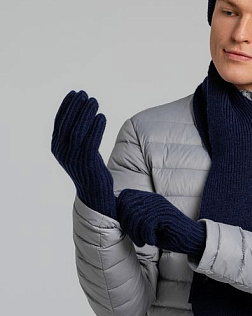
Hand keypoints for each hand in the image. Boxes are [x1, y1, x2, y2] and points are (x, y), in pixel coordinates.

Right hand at [51, 90, 116, 218]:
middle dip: (77, 107)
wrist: (95, 193)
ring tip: (95, 102)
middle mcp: (62, 152)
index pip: (59, 122)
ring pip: (78, 130)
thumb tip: (83, 113)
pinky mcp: (86, 162)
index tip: (75, 94)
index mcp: (57, 147)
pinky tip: (101, 117)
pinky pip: (91, 141)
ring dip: (87, 114)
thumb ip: (77, 136)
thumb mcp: (79, 151)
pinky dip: (96, 127)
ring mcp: (73, 158)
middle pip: (68, 124)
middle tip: (87, 95)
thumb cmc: (90, 169)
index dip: (67, 106)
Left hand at [116, 189, 205, 255]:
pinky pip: (146, 225)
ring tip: (145, 241)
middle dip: (128, 226)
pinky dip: (147, 237)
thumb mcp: (148, 224)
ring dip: (137, 234)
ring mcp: (160, 206)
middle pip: (127, 207)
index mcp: (149, 198)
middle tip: (138, 238)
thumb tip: (116, 218)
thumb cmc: (169, 234)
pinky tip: (154, 241)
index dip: (121, 212)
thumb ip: (135, 217)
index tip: (128, 227)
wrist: (191, 239)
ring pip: (135, 217)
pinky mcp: (165, 215)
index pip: (125, 196)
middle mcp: (154, 199)